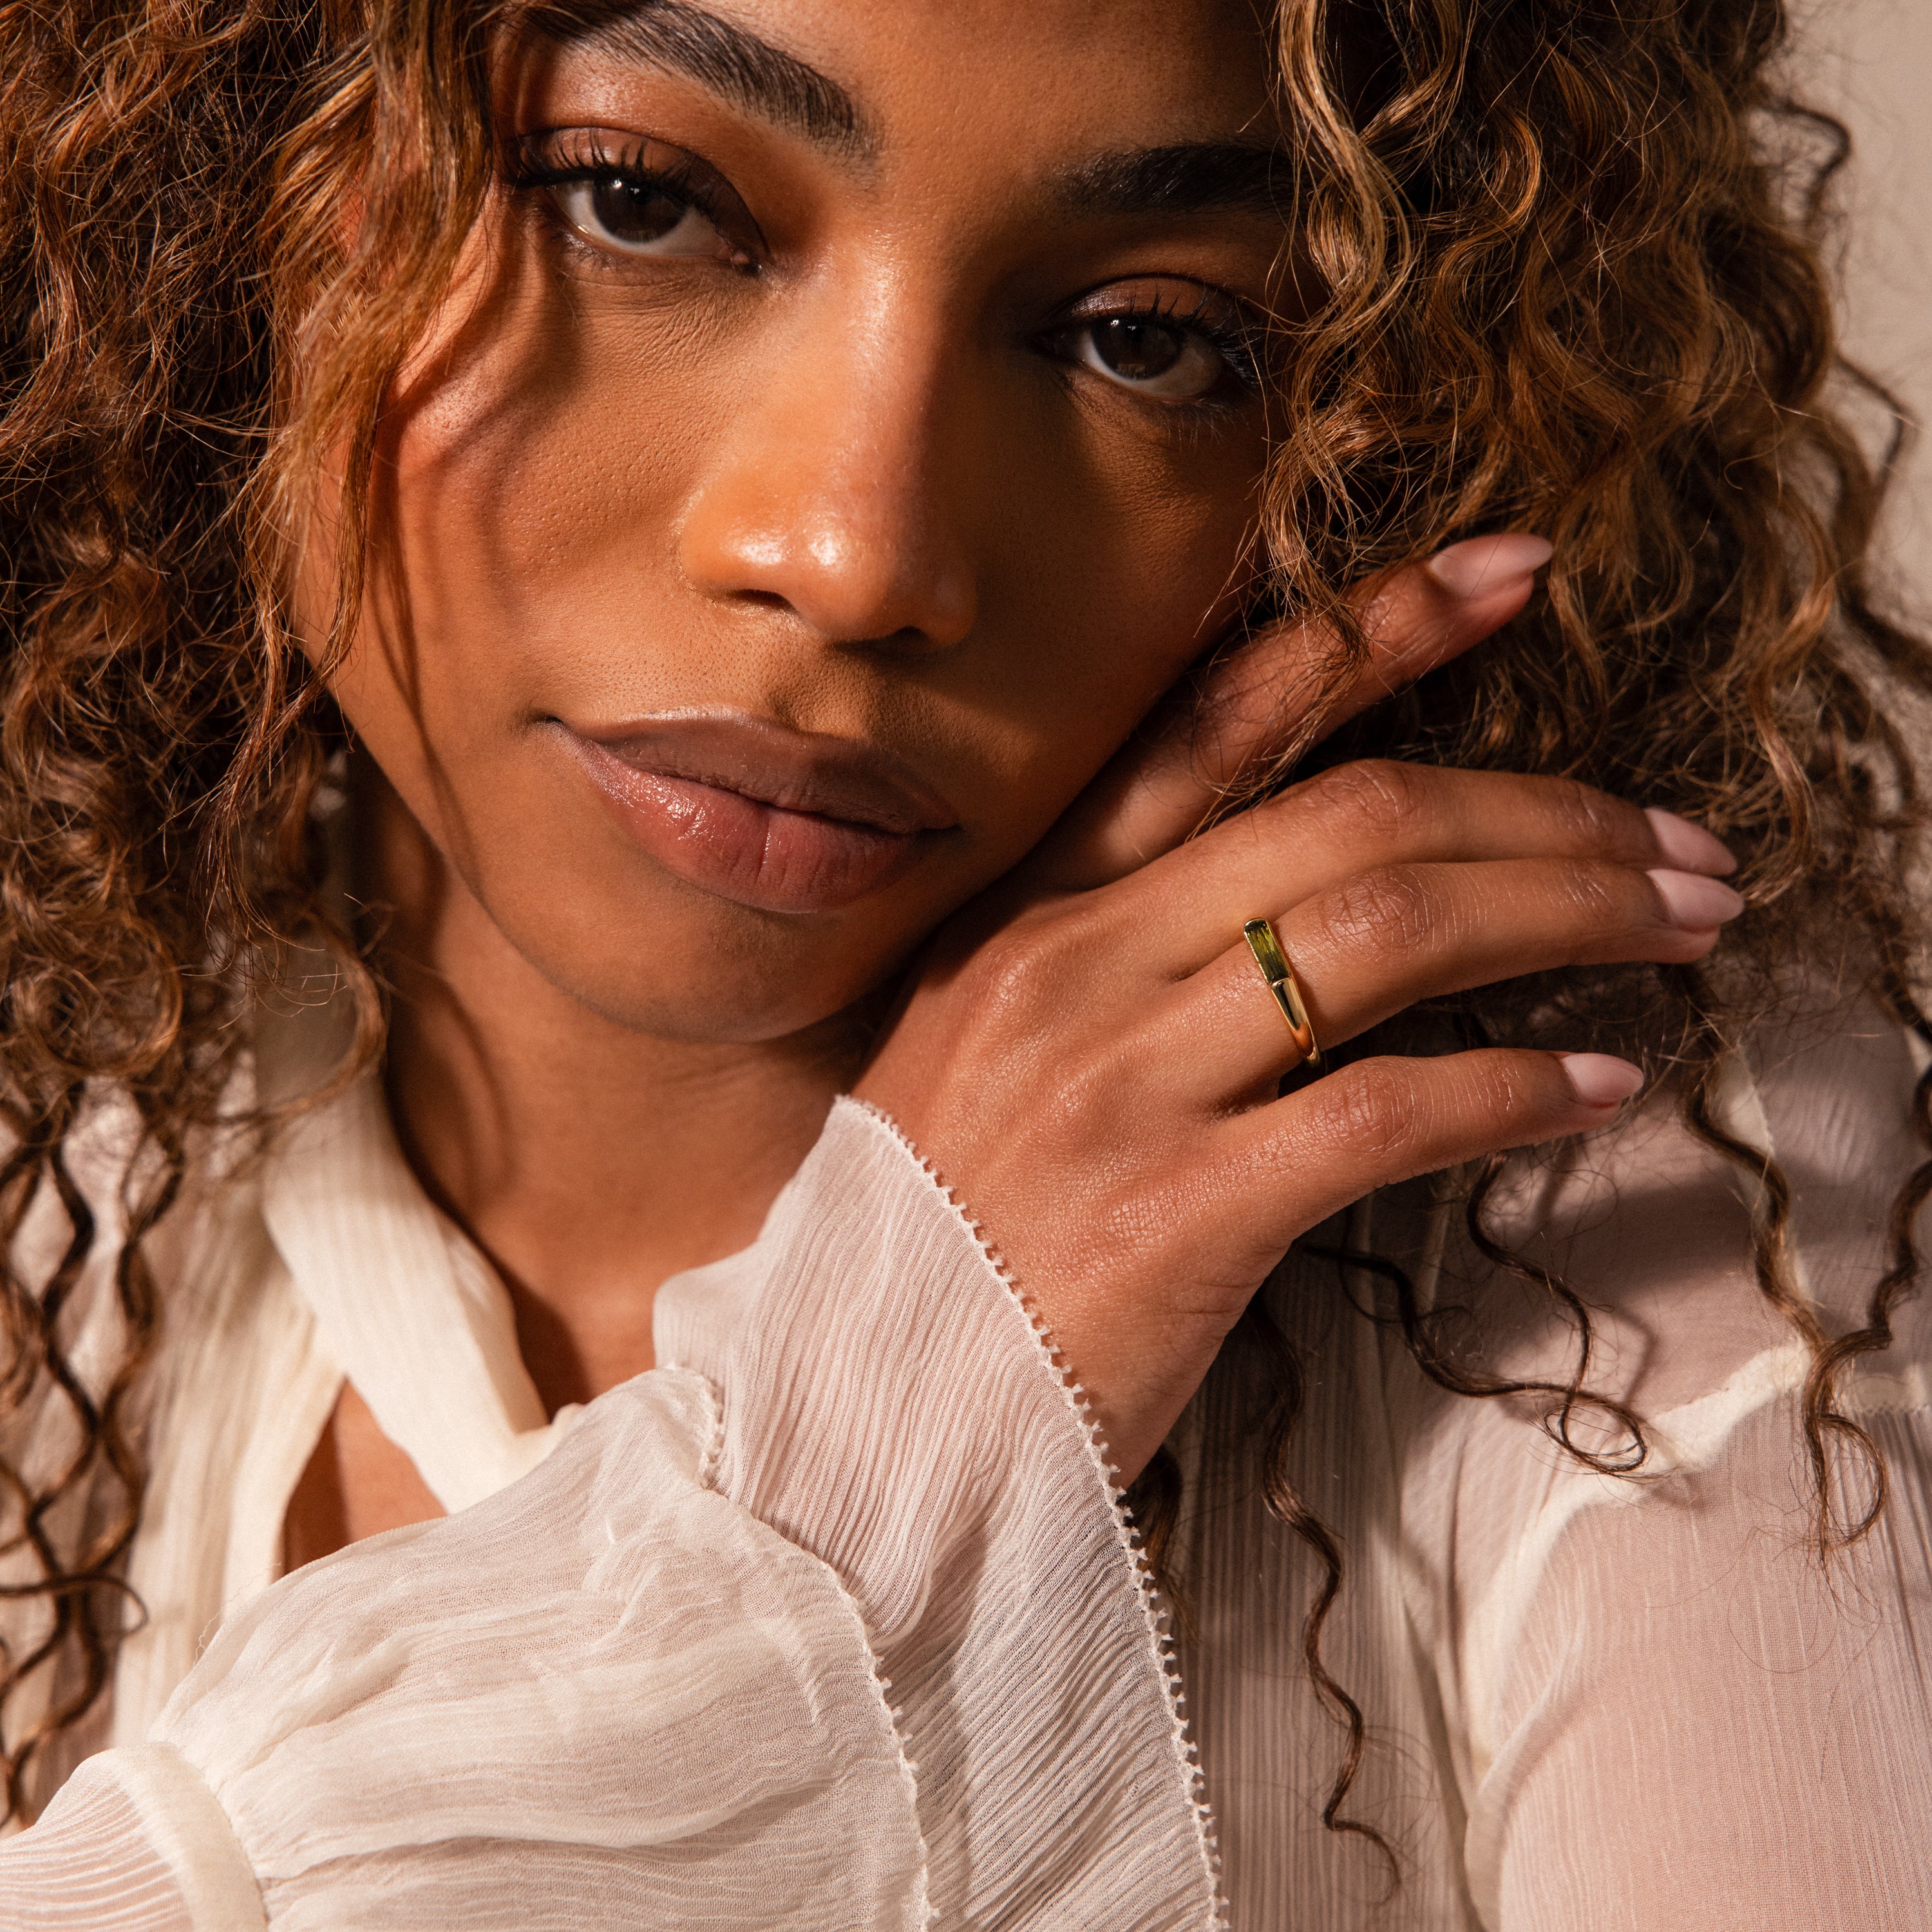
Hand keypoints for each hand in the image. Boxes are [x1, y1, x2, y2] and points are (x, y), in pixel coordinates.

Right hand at [857, 535, 1740, 1480]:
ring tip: (1682, 920)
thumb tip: (1320, 914)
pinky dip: (1515, 1090)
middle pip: (1354, 820)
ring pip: (1387, 934)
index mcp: (1034, 908)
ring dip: (1566, 912)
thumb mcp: (998, 1052)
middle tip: (1677, 837)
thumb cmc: (947, 1236)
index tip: (1511, 572)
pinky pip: (1384, 1111)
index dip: (1376, 631)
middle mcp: (1076, 964)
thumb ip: (1129, 965)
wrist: (863, 1412)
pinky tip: (1602, 1085)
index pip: (1221, 724)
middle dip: (1544, 809)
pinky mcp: (1177, 1208)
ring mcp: (1120, 1081)